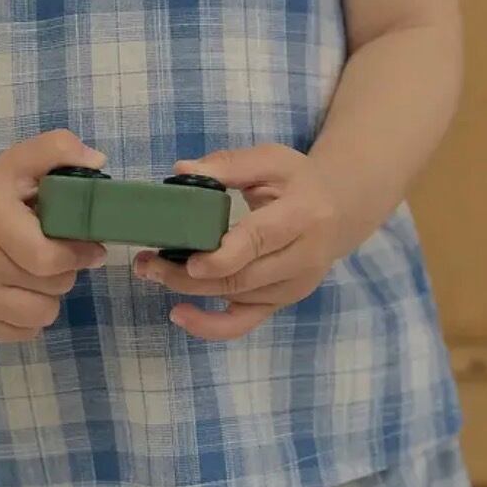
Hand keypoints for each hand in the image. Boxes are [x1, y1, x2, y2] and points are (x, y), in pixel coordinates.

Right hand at [0, 131, 107, 342]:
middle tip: (57, 251)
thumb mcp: (21, 160)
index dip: (78, 254)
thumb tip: (97, 160)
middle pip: (53, 287)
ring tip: (36, 270)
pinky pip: (24, 332)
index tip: (91, 245)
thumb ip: (58, 148)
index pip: (48, 259)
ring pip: (42, 315)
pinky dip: (31, 314)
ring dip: (50, 294)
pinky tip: (19, 287)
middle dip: (66, 270)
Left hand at [133, 145, 339, 340]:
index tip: (188, 260)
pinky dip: (211, 326)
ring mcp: (293, 287)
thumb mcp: (272, 160)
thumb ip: (230, 164)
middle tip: (148, 262)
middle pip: (242, 277)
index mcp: (303, 215)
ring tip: (151, 272)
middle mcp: (303, 258)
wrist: (339, 212)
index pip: (261, 241)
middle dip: (190, 275)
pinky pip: (244, 323)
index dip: (224, 256)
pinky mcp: (281, 302)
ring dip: (190, 291)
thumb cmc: (299, 181)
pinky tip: (180, 315)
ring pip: (237, 299)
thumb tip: (181, 171)